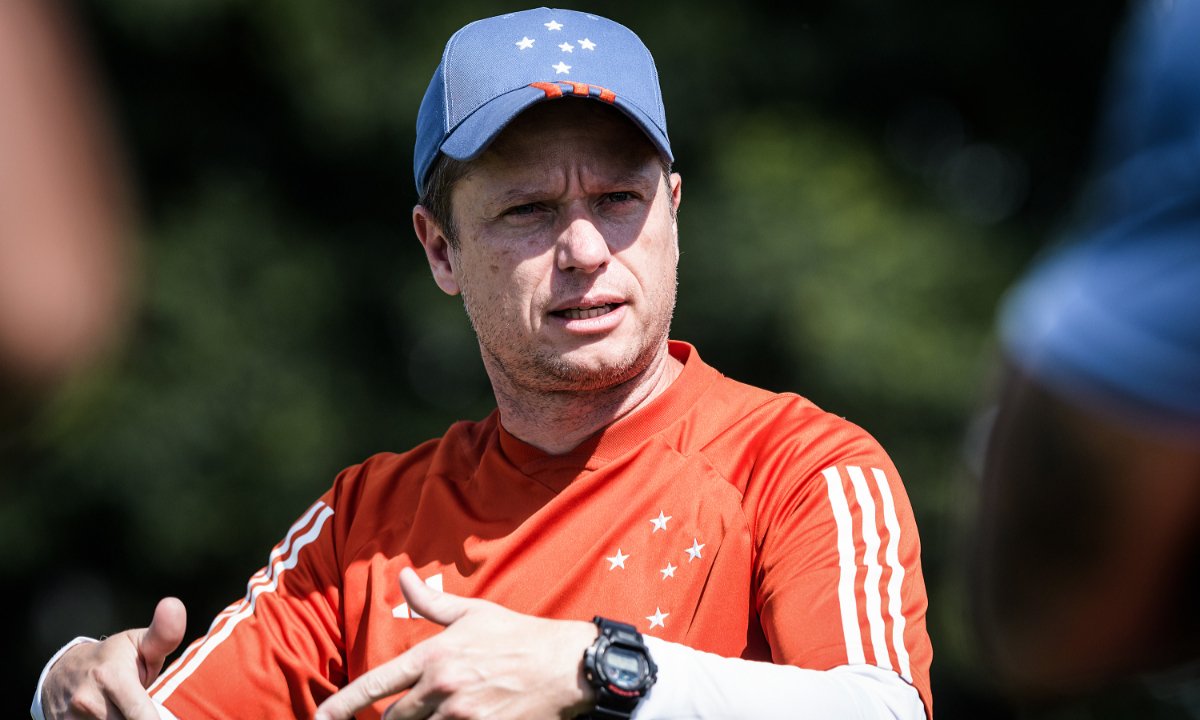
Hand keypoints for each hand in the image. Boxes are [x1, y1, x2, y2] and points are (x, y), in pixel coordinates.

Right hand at [40, 597, 186, 718]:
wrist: (64, 672)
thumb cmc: (114, 658)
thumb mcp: (139, 643)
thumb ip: (164, 634)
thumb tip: (174, 605)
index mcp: (111, 677)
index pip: (142, 716)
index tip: (165, 718)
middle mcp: (88, 701)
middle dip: (141, 718)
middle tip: (143, 705)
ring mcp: (72, 719)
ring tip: (125, 708)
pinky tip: (113, 714)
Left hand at [314, 568, 596, 719]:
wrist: (564, 666)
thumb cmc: (518, 637)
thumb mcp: (473, 613)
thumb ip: (429, 602)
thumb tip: (403, 574)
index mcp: (434, 655)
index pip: (375, 685)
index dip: (342, 705)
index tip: (319, 718)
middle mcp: (441, 687)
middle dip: (394, 719)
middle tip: (407, 712)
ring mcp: (460, 715)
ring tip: (438, 711)